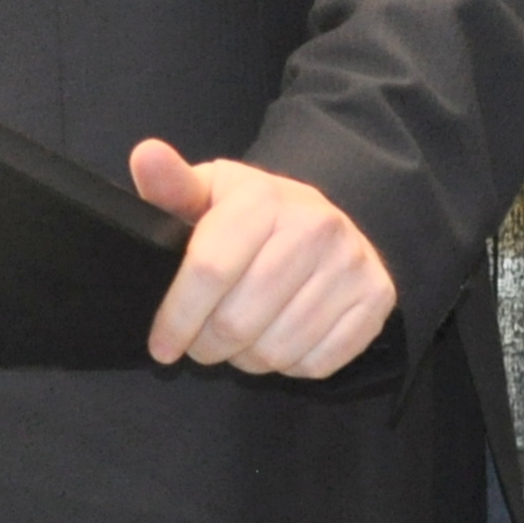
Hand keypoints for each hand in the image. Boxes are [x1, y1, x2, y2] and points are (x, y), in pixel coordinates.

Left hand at [129, 137, 396, 377]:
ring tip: (238, 340)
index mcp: (265, 198)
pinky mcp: (377, 297)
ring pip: (276, 351)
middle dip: (207, 346)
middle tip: (200, 343)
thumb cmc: (249, 215)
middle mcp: (316, 227)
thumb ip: (171, 186)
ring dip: (246, 360)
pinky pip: (317, 363)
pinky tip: (278, 339)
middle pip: (238, 322)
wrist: (321, 221)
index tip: (160, 346)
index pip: (209, 271)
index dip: (177, 317)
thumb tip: (146, 156)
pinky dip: (289, 366)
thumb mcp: (207, 193)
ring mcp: (352, 263)